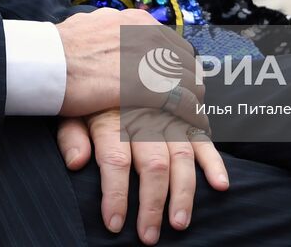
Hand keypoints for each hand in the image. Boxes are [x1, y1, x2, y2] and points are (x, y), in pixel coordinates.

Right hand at [56, 8, 204, 118]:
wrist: (44, 61)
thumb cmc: (58, 50)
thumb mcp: (89, 28)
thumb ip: (108, 32)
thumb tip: (110, 28)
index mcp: (134, 21)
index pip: (171, 42)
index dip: (178, 64)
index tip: (181, 80)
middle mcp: (147, 34)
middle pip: (185, 60)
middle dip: (191, 81)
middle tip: (193, 100)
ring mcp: (148, 58)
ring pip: (188, 79)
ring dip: (195, 98)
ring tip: (196, 116)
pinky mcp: (145, 85)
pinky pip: (181, 100)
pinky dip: (191, 114)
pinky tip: (192, 126)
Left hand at [57, 109, 228, 243]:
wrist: (112, 60)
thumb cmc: (88, 96)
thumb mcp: (70, 110)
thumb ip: (71, 136)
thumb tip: (76, 163)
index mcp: (112, 117)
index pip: (115, 160)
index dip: (115, 194)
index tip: (114, 224)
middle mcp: (143, 117)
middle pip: (153, 164)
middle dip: (152, 204)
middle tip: (149, 236)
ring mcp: (168, 116)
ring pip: (181, 155)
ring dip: (183, 192)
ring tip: (180, 223)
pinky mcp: (184, 116)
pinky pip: (202, 138)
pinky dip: (214, 161)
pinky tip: (220, 185)